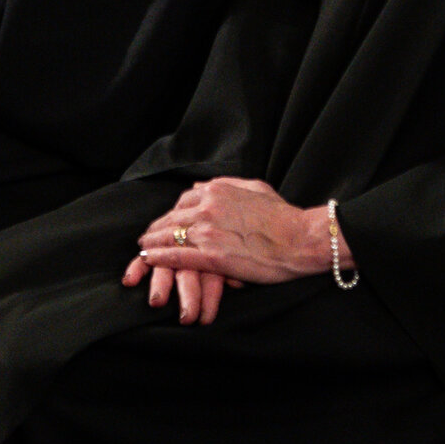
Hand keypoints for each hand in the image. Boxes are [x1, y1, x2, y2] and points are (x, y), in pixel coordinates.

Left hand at [120, 178, 342, 324]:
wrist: (301, 239)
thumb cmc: (284, 216)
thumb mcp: (255, 188)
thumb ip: (228, 184)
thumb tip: (206, 186)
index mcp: (218, 191)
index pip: (184, 201)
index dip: (173, 213)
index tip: (167, 221)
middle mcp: (208, 208)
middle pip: (172, 217)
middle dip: (157, 228)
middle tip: (147, 236)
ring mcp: (209, 232)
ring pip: (170, 235)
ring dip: (152, 242)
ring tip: (143, 248)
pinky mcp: (213, 257)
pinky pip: (178, 256)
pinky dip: (159, 257)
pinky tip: (148, 259)